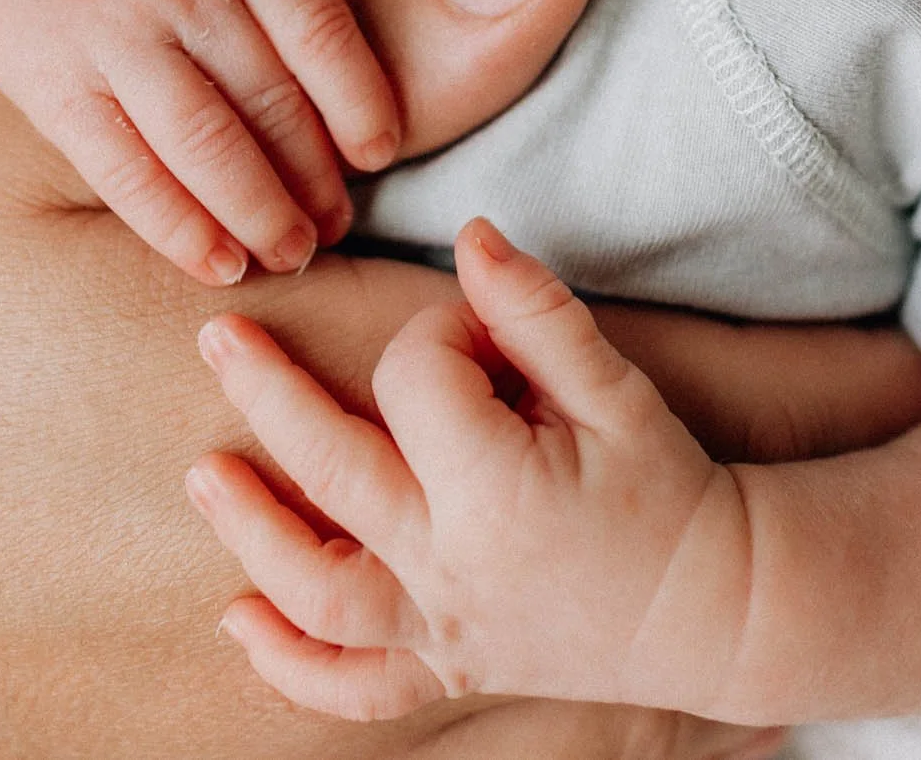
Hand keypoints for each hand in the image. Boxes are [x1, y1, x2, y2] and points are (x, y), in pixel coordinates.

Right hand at [0, 0, 413, 283]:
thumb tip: (366, 9)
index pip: (318, 28)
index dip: (358, 97)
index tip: (376, 155)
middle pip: (268, 97)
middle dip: (312, 178)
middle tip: (333, 230)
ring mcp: (118, 38)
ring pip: (204, 138)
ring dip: (257, 210)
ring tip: (290, 256)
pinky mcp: (59, 89)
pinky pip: (126, 168)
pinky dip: (177, 226)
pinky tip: (217, 265)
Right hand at [0, 79, 779, 759]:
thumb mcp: (87, 125)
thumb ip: (364, 57)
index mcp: (324, 402)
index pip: (657, 398)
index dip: (824, 376)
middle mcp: (342, 593)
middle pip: (672, 588)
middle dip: (806, 508)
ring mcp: (293, 717)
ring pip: (603, 707)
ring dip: (717, 617)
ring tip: (801, 542)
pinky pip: (490, 757)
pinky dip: (589, 692)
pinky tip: (621, 643)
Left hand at [189, 219, 765, 724]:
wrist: (718, 605)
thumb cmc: (665, 483)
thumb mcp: (612, 387)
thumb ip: (534, 310)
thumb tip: (469, 234)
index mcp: (499, 491)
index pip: (416, 381)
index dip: (439, 333)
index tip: (478, 330)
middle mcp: (455, 568)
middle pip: (333, 472)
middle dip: (269, 394)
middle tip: (218, 334)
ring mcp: (444, 630)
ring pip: (320, 592)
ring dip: (251, 532)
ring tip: (203, 474)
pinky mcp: (448, 668)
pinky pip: (355, 687)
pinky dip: (291, 666)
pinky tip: (239, 623)